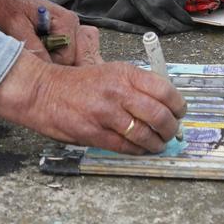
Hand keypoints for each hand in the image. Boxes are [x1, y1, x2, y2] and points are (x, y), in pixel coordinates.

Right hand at [0, 50, 186, 154]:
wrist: (44, 92)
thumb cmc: (77, 84)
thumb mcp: (109, 72)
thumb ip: (135, 86)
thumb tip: (163, 105)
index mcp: (124, 73)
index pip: (165, 90)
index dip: (178, 105)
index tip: (179, 112)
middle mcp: (118, 91)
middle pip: (159, 115)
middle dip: (171, 128)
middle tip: (171, 132)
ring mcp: (106, 114)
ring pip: (145, 134)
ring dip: (157, 143)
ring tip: (157, 144)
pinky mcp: (94, 133)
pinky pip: (126, 147)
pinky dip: (138, 151)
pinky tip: (140, 149)